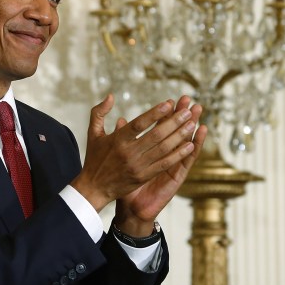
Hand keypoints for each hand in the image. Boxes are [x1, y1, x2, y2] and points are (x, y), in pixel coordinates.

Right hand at [71, 94, 198, 212]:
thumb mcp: (93, 133)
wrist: (94, 188)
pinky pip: (164, 164)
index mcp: (117, 140)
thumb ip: (99, 112)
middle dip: (174, 122)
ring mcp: (137, 166)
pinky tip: (189, 145)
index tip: (169, 103)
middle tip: (187, 111)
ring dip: (179, 136)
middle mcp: (128, 153)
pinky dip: (178, 154)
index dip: (155, 113)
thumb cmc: (95, 158)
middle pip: (156, 135)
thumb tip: (110, 96)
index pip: (139, 124)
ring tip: (192, 124)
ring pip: (163, 149)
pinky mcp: (143, 177)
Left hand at [113, 96, 205, 236]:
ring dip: (192, 125)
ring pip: (185, 141)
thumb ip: (122, 139)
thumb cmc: (125, 184)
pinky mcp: (178, 176)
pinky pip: (188, 159)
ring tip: (198, 110)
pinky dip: (195, 146)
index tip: (171, 100)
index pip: (160, 128)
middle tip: (188, 99)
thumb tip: (120, 120)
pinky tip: (200, 133)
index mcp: (151, 151)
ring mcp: (172, 165)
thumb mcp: (121, 159)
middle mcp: (164, 156)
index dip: (165, 114)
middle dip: (181, 115)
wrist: (131, 209)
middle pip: (175, 132)